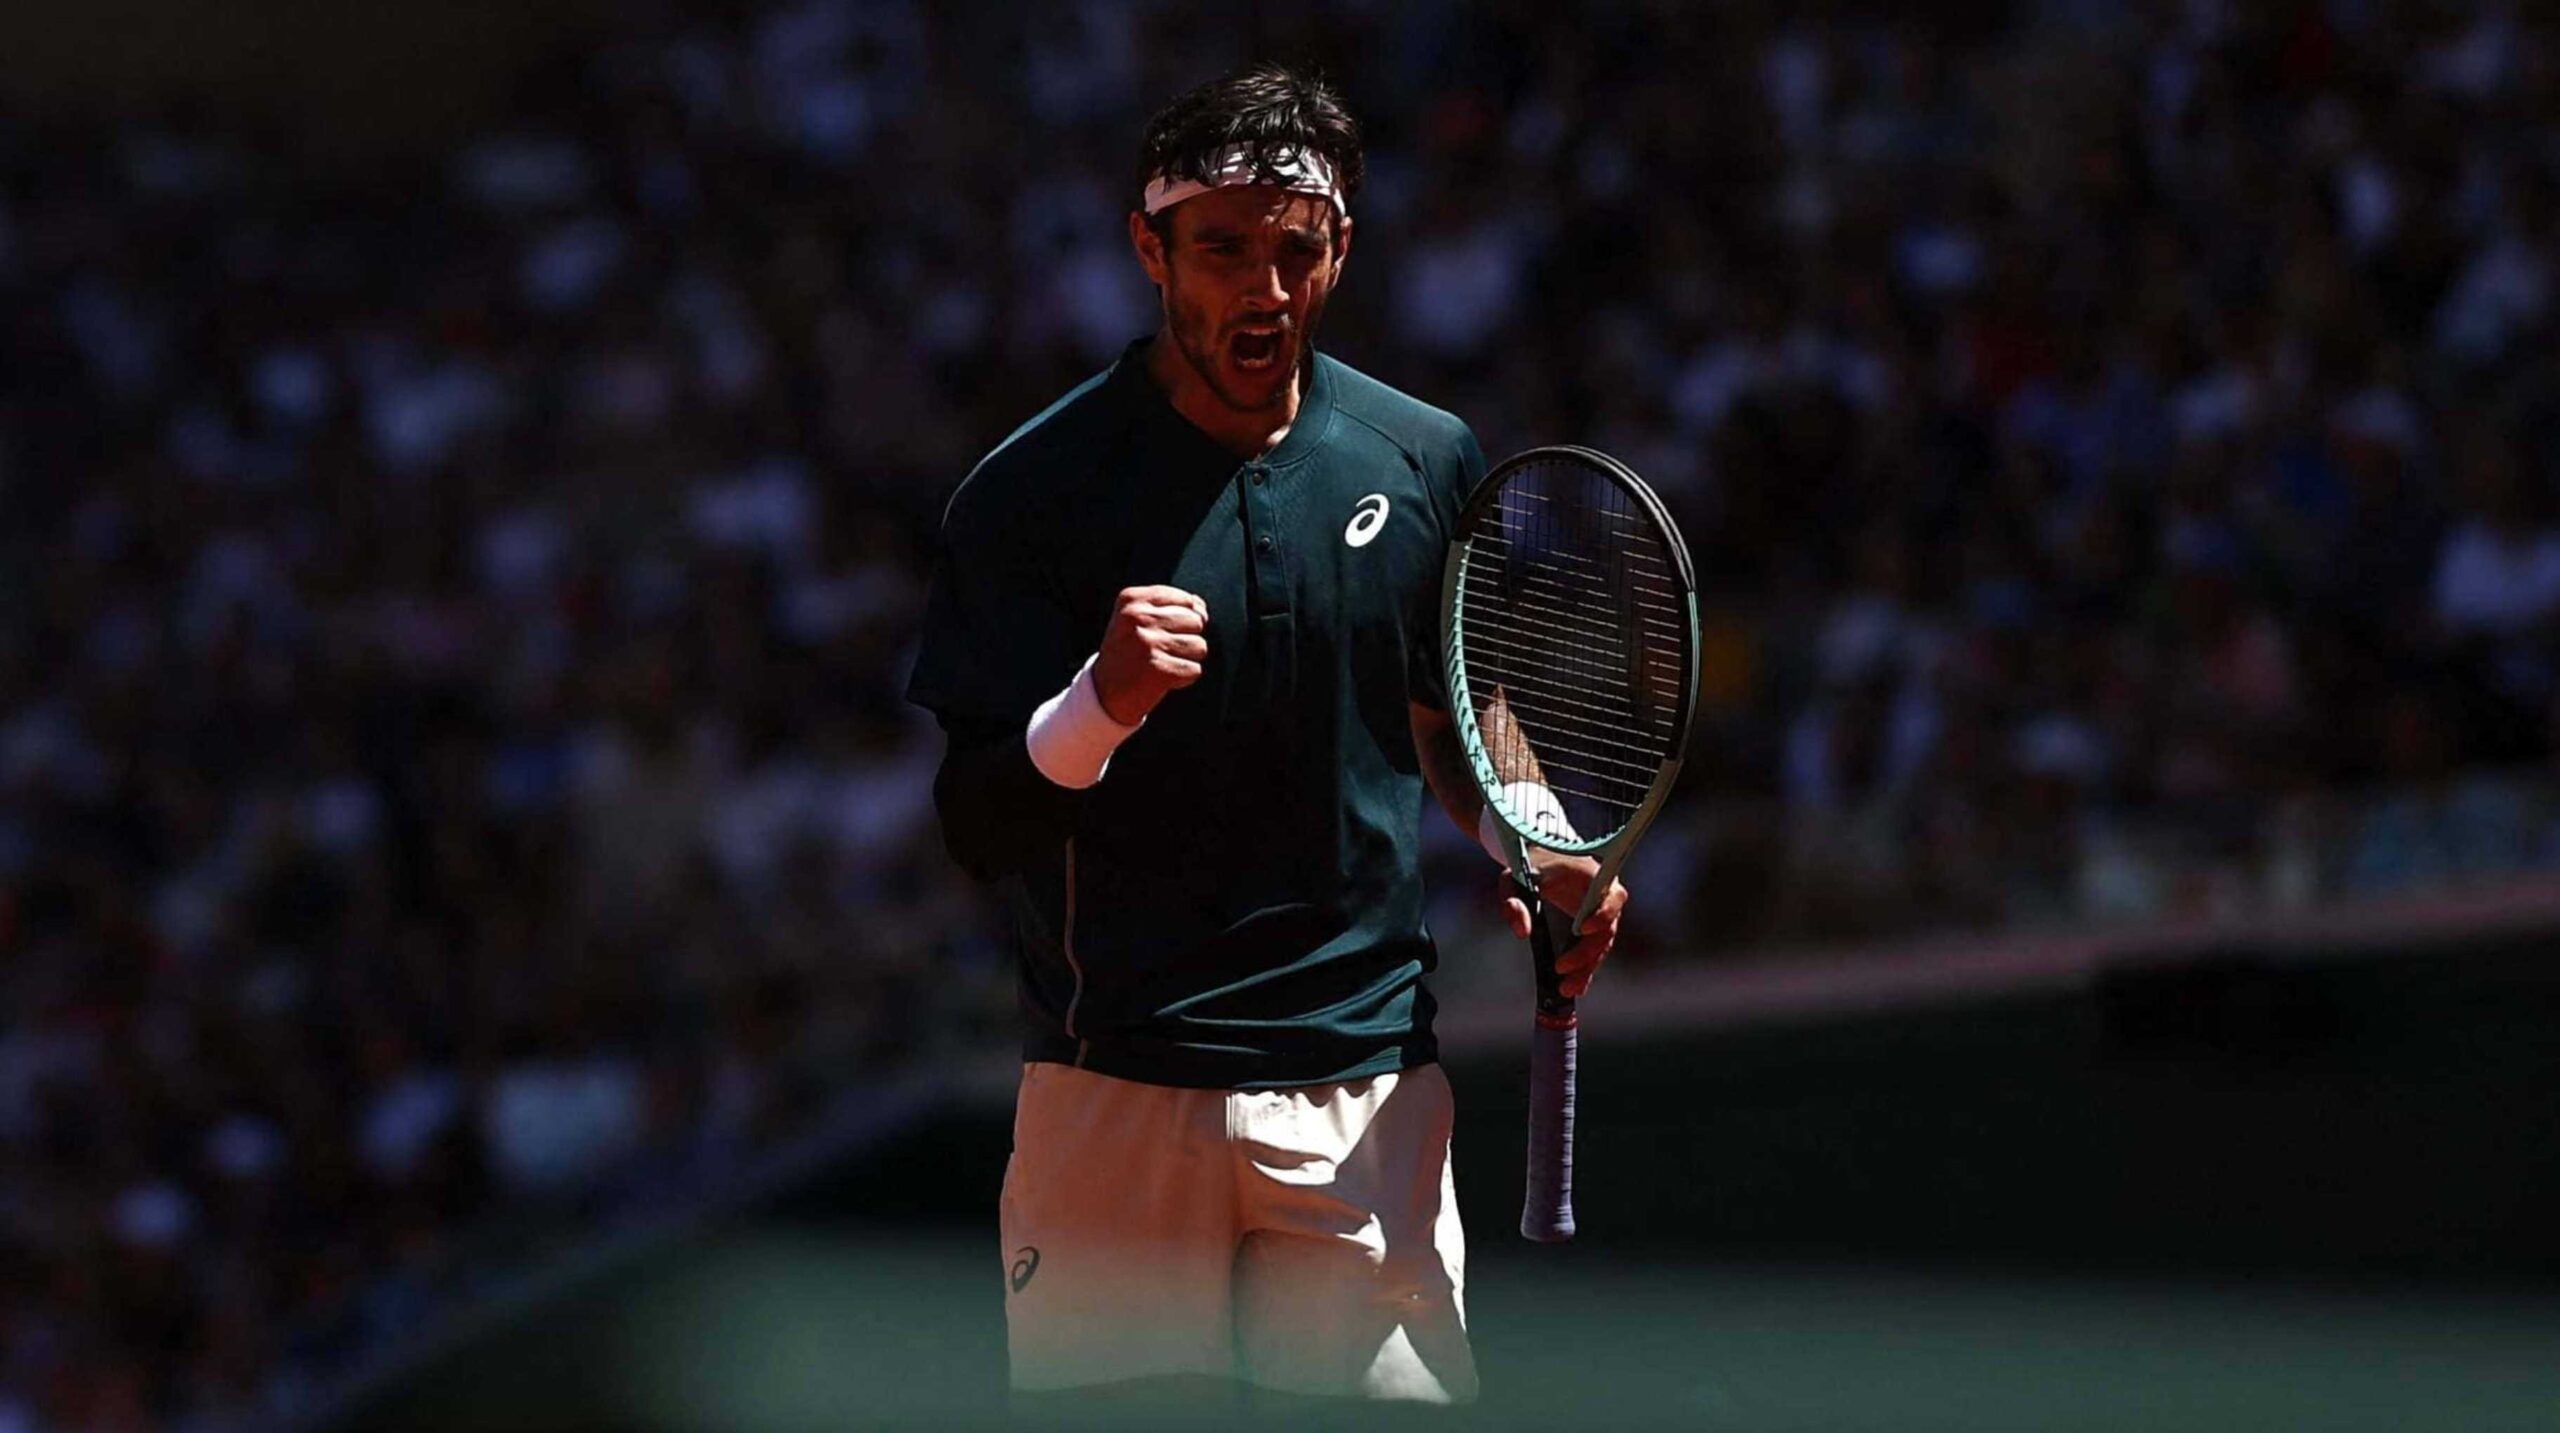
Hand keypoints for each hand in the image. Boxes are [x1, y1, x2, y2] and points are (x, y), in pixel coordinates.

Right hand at [1093, 585, 1207, 724]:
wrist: (1104, 692)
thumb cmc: (1128, 651)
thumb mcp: (1137, 619)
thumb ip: (1170, 605)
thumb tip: (1202, 608)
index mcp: (1132, 600)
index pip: (1186, 599)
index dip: (1187, 618)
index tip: (1166, 631)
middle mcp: (1138, 618)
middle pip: (1196, 621)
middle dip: (1187, 638)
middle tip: (1162, 650)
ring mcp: (1148, 643)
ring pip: (1200, 646)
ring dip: (1187, 659)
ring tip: (1163, 663)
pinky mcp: (1159, 669)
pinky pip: (1195, 670)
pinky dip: (1184, 678)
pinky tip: (1163, 678)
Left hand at [1500, 853, 1626, 1000]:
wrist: (1539, 860)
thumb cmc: (1529, 865)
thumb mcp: (1514, 878)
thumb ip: (1513, 901)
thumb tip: (1523, 932)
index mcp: (1593, 876)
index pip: (1612, 897)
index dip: (1603, 914)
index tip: (1584, 930)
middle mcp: (1604, 897)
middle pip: (1606, 931)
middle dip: (1585, 955)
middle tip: (1561, 970)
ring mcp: (1601, 915)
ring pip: (1601, 946)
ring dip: (1586, 969)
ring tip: (1566, 989)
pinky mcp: (1593, 929)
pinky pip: (1594, 951)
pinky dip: (1585, 969)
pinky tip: (1575, 988)